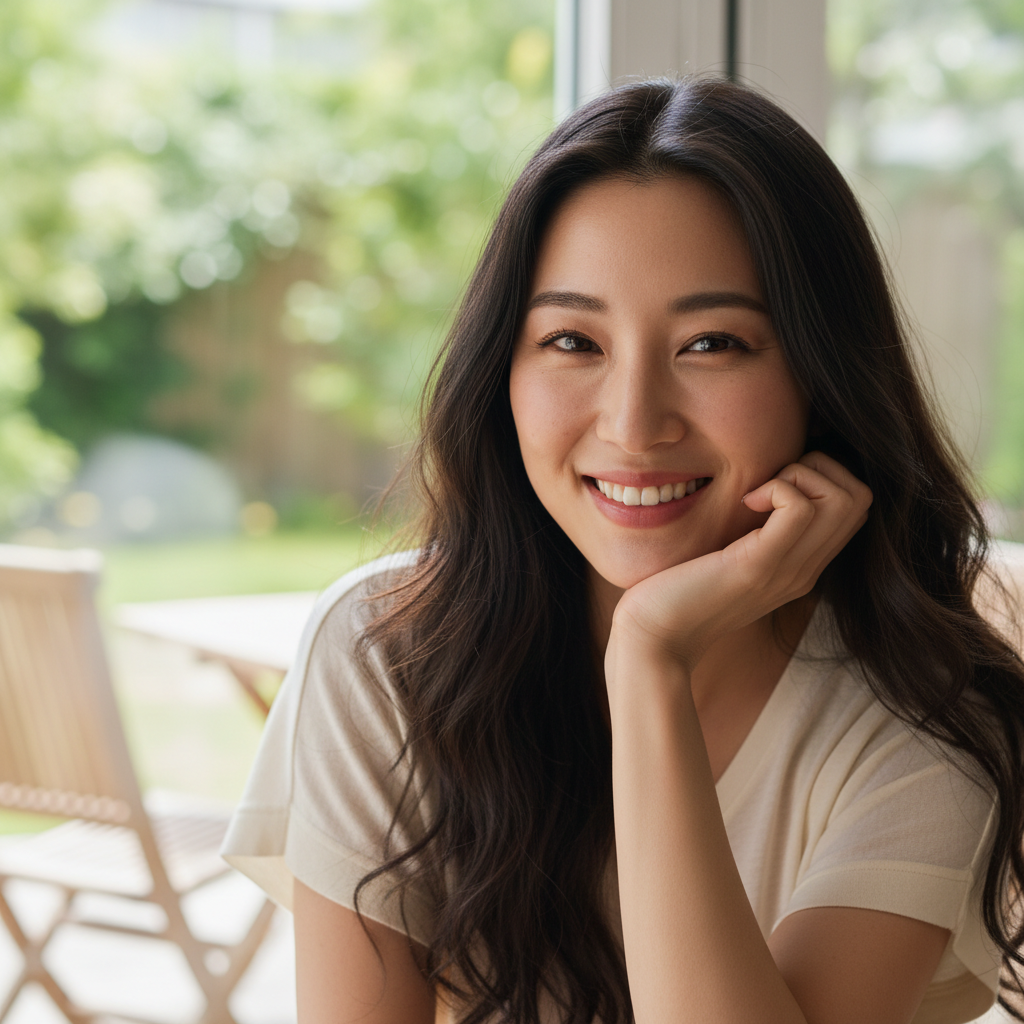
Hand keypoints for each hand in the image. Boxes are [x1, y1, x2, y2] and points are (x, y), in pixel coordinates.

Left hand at [607, 452, 871, 673]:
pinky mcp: (757, 566)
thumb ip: (752, 533)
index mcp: (801, 567)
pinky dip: (778, 488)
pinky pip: (800, 509)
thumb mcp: (727, 558)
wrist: (654, 639)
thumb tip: (755, 488)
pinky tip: (746, 501)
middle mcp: (805, 570)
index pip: (855, 507)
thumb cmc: (677, 592)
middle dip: (819, 468)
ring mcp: (787, 571)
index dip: (823, 476)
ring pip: (844, 499)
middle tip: (769, 483)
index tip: (772, 484)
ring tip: (759, 492)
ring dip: (801, 475)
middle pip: (860, 498)